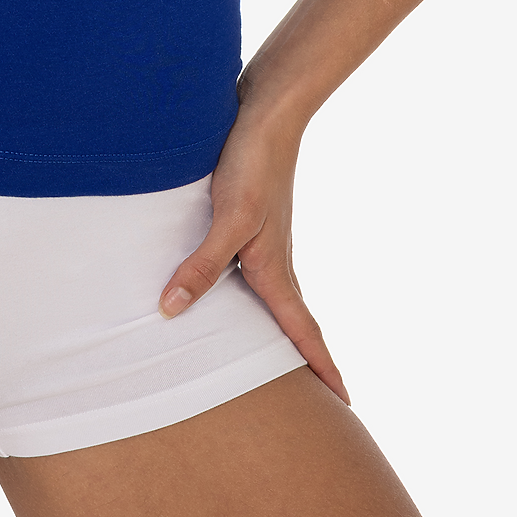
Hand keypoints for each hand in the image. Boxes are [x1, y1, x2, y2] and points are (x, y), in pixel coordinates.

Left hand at [158, 110, 349, 404]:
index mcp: (275, 270)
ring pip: (271, 297)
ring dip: (277, 329)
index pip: (305, 332)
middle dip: (305, 360)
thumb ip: (201, 266)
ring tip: (272, 359)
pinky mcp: (249, 220)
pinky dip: (248, 295)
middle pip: (293, 322)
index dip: (324, 369)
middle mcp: (274, 261)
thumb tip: (171, 311)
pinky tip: (227, 293)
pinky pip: (250, 271)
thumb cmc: (252, 165)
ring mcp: (263, 241)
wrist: (266, 113)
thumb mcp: (227, 219)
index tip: (345, 403)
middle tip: (317, 397)